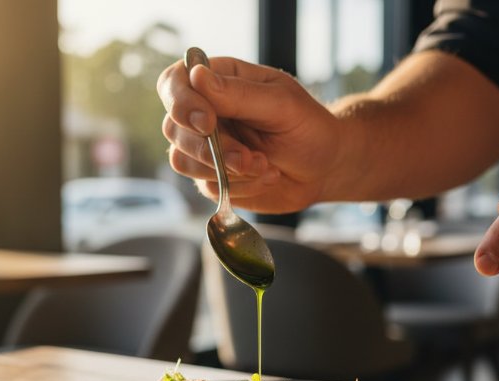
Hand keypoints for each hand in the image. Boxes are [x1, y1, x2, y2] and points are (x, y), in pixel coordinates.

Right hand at [158, 56, 340, 212]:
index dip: (181, 103)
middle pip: (174, 128)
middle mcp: (204, 112)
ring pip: (183, 161)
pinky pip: (207, 186)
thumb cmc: (307, 126)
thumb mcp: (281, 104)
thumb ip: (238, 93)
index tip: (208, 123)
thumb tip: (196, 75)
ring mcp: (204, 147)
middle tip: (251, 158)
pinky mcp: (211, 177)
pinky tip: (266, 177)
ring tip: (266, 166)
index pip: (174, 83)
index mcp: (218, 81)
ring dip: (227, 170)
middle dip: (212, 149)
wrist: (324, 167)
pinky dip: (240, 186)